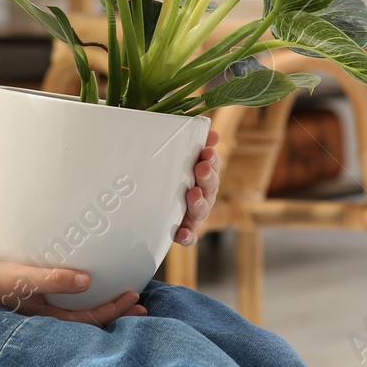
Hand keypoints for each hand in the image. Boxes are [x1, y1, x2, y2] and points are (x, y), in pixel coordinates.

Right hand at [0, 260, 146, 325]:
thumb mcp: (24, 278)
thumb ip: (54, 279)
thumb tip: (86, 280)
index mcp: (48, 315)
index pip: (89, 318)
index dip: (113, 310)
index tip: (134, 297)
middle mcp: (49, 316)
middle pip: (89, 321)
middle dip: (116, 315)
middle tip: (142, 307)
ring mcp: (44, 310)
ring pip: (81, 314)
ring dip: (104, 307)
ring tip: (125, 301)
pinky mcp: (38, 299)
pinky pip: (69, 304)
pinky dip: (86, 299)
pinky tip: (90, 289)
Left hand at [174, 128, 219, 245]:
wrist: (154, 206)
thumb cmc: (172, 175)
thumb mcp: (182, 157)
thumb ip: (195, 143)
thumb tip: (211, 130)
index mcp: (204, 175)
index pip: (213, 165)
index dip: (212, 159)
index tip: (207, 151)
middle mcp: (203, 195)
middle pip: (210, 187)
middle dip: (207, 176)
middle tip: (202, 167)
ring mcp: (195, 214)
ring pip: (201, 210)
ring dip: (199, 202)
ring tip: (193, 194)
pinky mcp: (186, 230)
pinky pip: (189, 236)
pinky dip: (187, 236)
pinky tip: (182, 233)